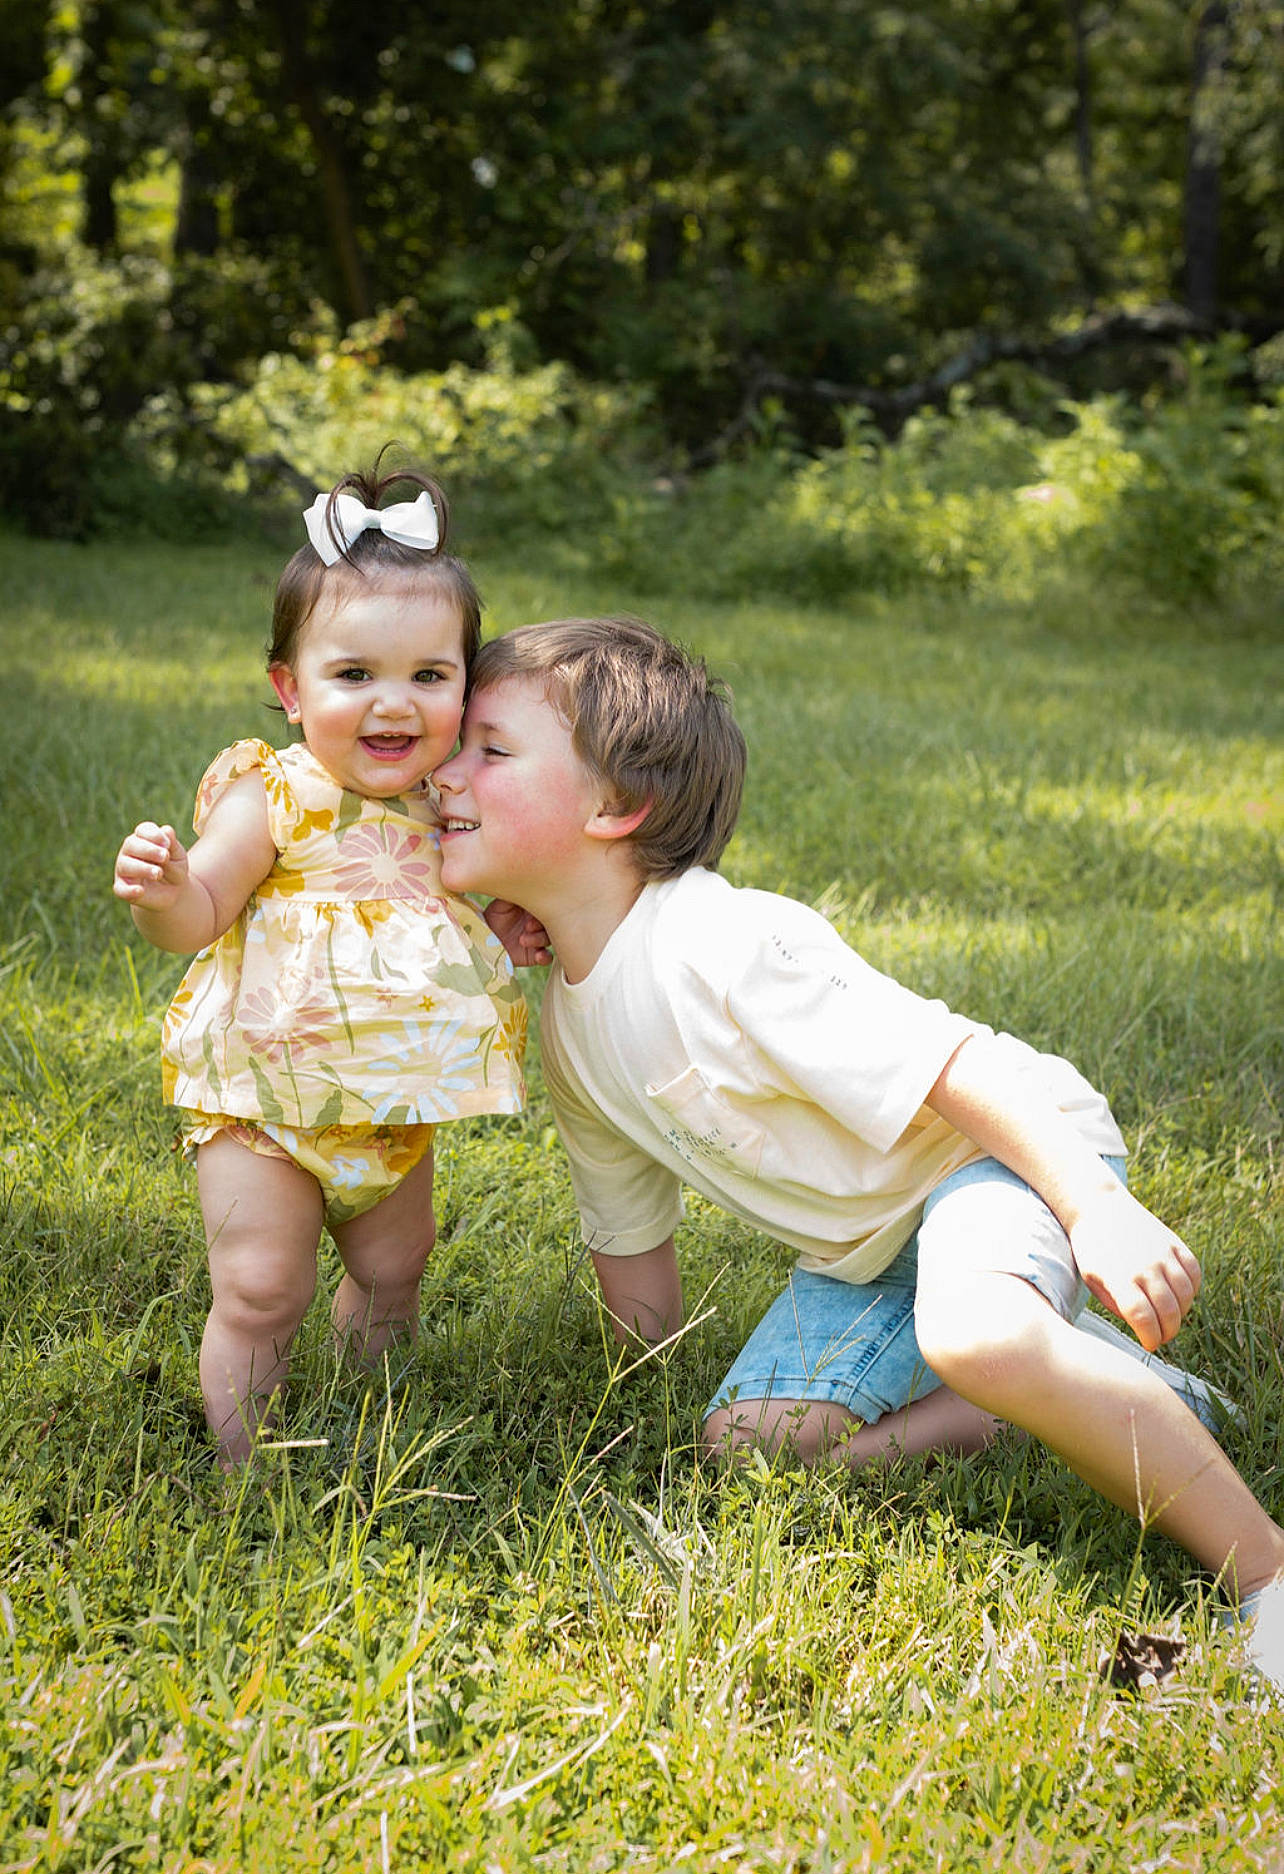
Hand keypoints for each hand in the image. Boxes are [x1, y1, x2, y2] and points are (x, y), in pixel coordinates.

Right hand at [113, 822, 189, 909]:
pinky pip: (121, 889)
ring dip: (142, 868)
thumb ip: (172, 845)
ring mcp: (124, 870)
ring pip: (125, 865)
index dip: (154, 835)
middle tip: (165, 857)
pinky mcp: (123, 888)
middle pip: (131, 844)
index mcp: (143, 839)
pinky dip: (129, 890)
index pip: (143, 830)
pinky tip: (140, 890)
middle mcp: (129, 852)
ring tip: (159, 873)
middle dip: (149, 850)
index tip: (168, 843)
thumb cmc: (174, 868)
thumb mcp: (178, 857)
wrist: (174, 891)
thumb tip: (166, 830)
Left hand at [484, 897, 552, 967]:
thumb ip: (514, 895)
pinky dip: (545, 957)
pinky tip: (538, 955)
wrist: (482, 940)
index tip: (530, 910)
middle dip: (542, 925)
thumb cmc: (491, 918)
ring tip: (522, 940)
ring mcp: (538, 938)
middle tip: (528, 926)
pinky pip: (547, 957)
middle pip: (552, 922)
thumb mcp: (501, 904)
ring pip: (550, 938)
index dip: (543, 907)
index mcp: (534, 907)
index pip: (547, 905)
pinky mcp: (534, 955)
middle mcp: (538, 922)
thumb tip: (525, 884)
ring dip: (539, 939)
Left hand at [1069, 1182, 1201, 1351]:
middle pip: (1169, 1312)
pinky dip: (1192, 1290)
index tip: (1149, 1344)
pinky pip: (1194, 1273)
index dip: (1151, 1338)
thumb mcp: (1093, 1281)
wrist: (1098, 1207)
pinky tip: (1179, 1295)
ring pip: (1186, 1295)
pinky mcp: (1175, 1243)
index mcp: (1119, 1277)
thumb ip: (1117, 1305)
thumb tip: (1144, 1326)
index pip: (1144, 1319)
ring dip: (1181, 1313)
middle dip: (1168, 1332)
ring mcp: (1163, 1253)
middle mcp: (1145, 1266)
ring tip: (1168, 1317)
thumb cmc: (1092, 1250)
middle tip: (1161, 1336)